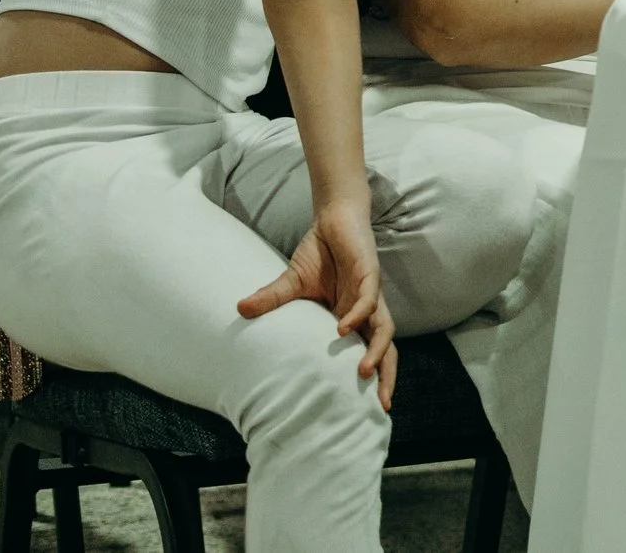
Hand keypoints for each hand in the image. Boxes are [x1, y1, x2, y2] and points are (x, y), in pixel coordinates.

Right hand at [239, 202, 397, 408]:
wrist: (335, 218)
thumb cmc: (320, 253)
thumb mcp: (292, 282)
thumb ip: (272, 300)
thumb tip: (239, 310)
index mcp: (351, 317)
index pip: (367, 352)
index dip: (373, 377)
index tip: (369, 408)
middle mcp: (364, 310)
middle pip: (386, 348)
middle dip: (385, 376)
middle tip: (380, 406)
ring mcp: (369, 294)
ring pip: (383, 328)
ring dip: (376, 350)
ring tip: (362, 372)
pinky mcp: (369, 274)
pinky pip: (367, 299)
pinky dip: (358, 313)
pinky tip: (342, 327)